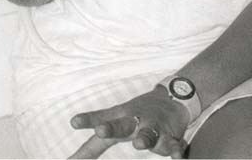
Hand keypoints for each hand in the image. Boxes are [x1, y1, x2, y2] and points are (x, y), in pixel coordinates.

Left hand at [69, 87, 189, 158]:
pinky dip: (176, 149)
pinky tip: (177, 155)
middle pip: (123, 124)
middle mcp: (136, 120)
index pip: (101, 119)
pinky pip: (175, 144)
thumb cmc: (136, 116)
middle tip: (101, 130)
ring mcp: (155, 126)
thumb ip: (91, 147)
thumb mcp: (114, 126)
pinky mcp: (172, 136)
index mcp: (120, 118)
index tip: (74, 122)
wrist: (173, 98)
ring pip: (149, 133)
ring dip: (145, 137)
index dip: (88, 121)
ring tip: (139, 142)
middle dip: (112, 127)